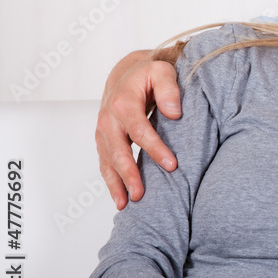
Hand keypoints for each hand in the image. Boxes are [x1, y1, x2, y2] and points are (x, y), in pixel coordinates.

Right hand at [95, 49, 181, 208]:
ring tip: (126, 204)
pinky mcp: (103, 140)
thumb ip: (169, 90)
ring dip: (116, 184)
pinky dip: (110, 181)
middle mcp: (108, 119)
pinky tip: (119, 198)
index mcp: (124, 103)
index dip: (155, 149)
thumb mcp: (162, 72)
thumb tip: (174, 113)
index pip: (140, 130)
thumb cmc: (149, 74)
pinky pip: (105, 163)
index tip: (172, 165)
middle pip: (118, 151)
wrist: (127, 74)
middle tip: (141, 195)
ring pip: (107, 161)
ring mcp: (103, 132)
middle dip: (130, 174)